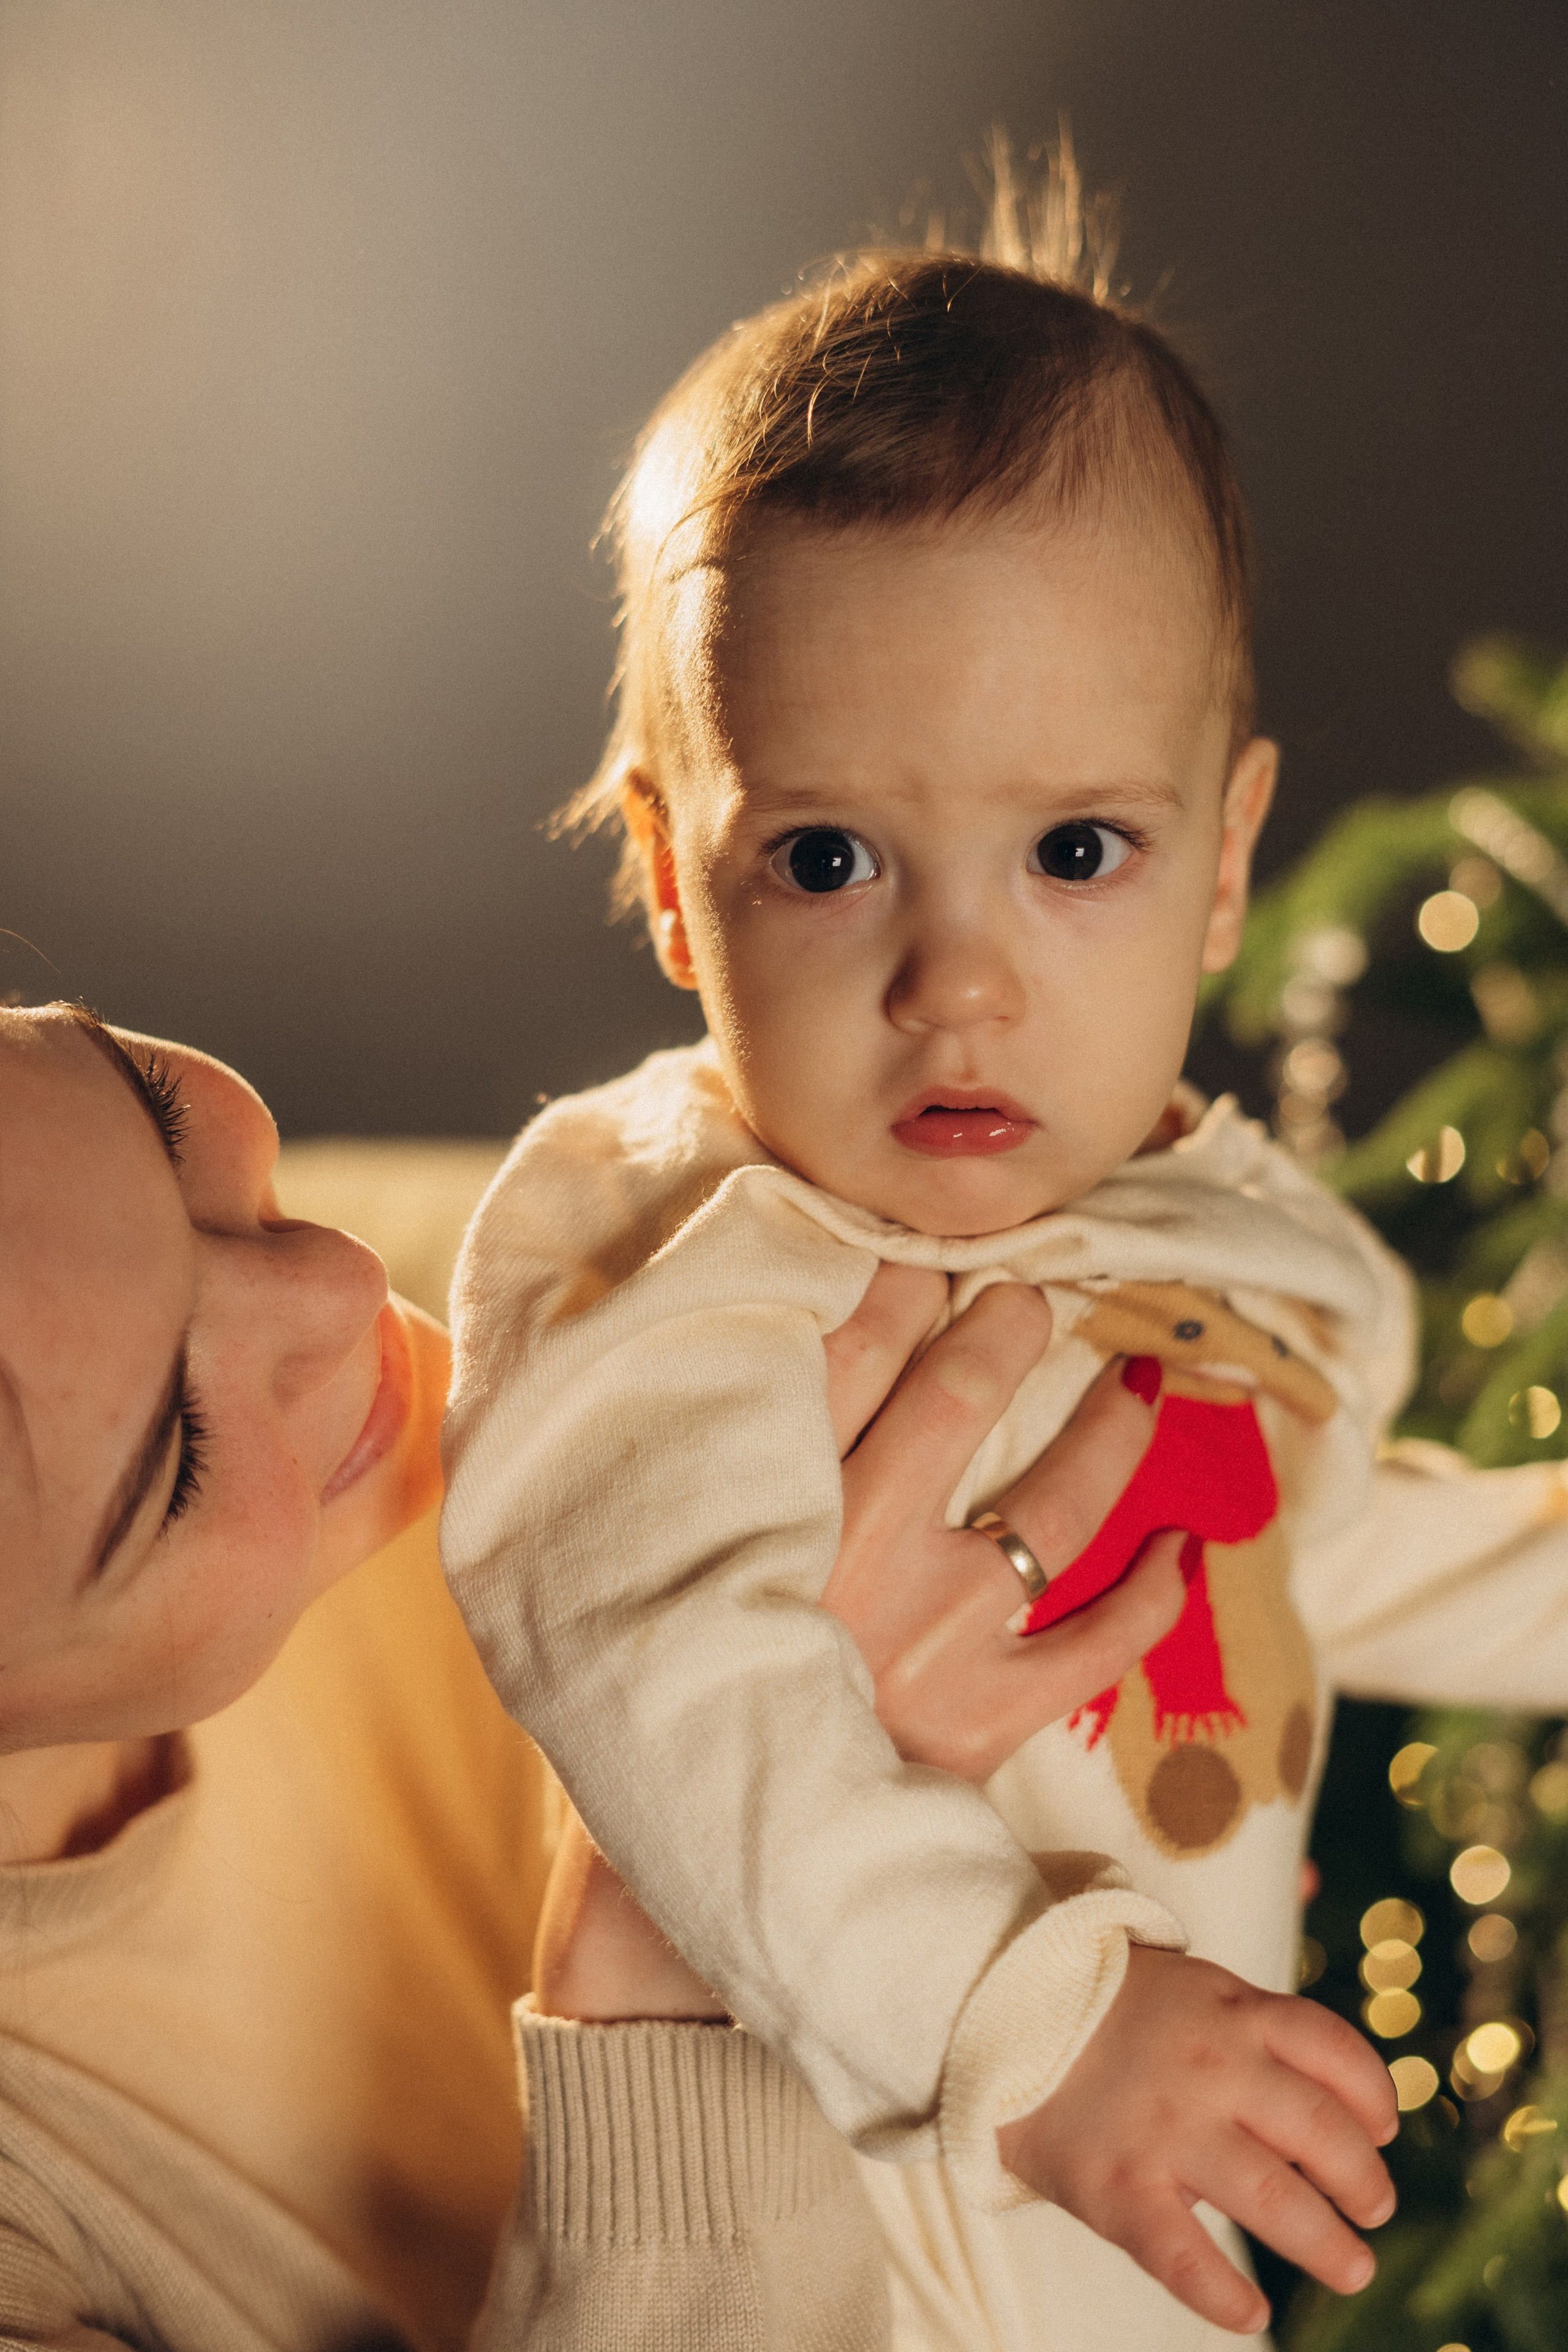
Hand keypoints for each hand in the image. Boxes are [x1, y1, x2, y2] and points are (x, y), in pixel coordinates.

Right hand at [535, 1267, 1183, 2014]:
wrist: (699, 1880)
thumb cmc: (664, 1708)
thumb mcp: (657, 1576)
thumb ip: (702, 1485)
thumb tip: (718, 1381)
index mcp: (770, 1508)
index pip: (845, 1355)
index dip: (898, 1288)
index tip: (927, 1253)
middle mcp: (858, 1552)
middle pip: (954, 1399)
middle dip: (1003, 1330)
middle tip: (1035, 1295)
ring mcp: (933, 1633)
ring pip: (1049, 1502)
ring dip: (1106, 1433)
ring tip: (1139, 1383)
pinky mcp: (984, 1717)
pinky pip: (1096, 1643)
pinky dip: (1152, 1596)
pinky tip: (1186, 1548)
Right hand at [996, 1945, 1398, 2334]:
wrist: (996, 2006)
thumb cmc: (1100, 2004)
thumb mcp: (1187, 1983)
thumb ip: (1250, 2019)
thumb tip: (1324, 2062)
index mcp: (1232, 2012)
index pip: (1334, 2053)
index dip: (1374, 2096)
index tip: (1383, 2129)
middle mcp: (1212, 2068)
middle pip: (1320, 2132)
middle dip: (1362, 2180)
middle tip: (1375, 2211)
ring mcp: (1166, 2129)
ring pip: (1274, 2198)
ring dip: (1326, 2242)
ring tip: (1351, 2266)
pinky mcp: (1118, 2186)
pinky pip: (1183, 2255)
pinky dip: (1223, 2295)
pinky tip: (1250, 2313)